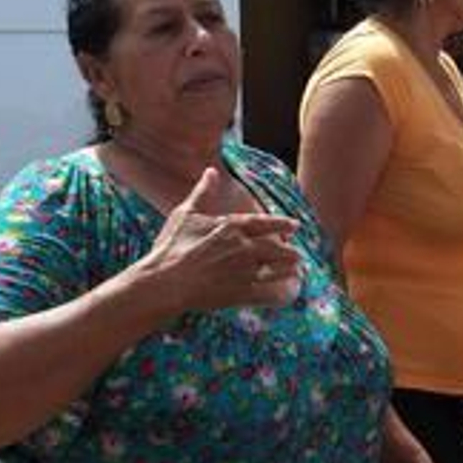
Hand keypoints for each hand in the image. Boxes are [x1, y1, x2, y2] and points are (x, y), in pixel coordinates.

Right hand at [137, 169, 302, 312]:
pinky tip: (287, 291)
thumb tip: (211, 171)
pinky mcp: (240, 292)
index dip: (282, 224)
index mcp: (232, 227)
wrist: (165, 282)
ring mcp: (244, 271)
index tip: (295, 225)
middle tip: (297, 251)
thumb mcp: (185, 214)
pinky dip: (279, 289)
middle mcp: (243, 248)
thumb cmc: (172, 247)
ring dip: (289, 267)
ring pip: (276, 268)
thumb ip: (202, 192)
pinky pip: (267, 290)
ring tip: (298, 267)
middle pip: (276, 248)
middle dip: (289, 250)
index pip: (265, 223)